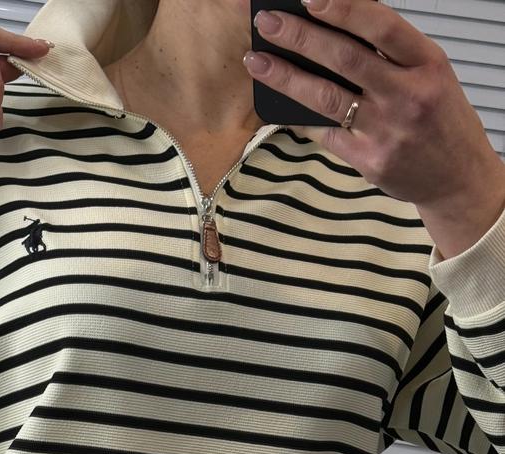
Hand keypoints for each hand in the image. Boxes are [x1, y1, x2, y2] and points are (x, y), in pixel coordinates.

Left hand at [244, 0, 502, 210]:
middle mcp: (408, 95)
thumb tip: (336, 27)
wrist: (458, 177)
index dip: (344, 10)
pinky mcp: (371, 162)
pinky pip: (327, 134)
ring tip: (257, 61)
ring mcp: (388, 131)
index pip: (382, 27)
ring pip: (326, 98)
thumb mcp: (429, 74)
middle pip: (345, 59)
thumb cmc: (439, 118)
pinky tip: (283, 106)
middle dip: (300, 37)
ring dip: (286, 77)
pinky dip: (304, 118)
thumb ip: (390, 54)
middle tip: (267, 23)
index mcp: (427, 63)